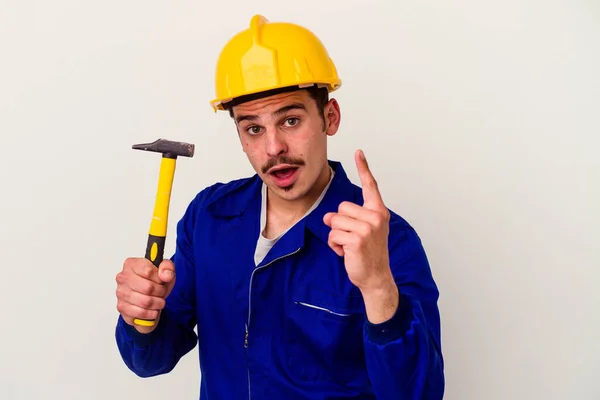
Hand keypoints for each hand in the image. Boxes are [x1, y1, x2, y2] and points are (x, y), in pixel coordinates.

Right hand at [115, 258, 175, 333]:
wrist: (150, 296)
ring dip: (157, 303)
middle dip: (160, 292)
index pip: (148, 271)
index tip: (161, 280)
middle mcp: (123, 277)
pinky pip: (140, 313)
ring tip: (159, 301)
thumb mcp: (165, 270)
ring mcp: (120, 293)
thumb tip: (165, 275)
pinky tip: (153, 309)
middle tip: (162, 292)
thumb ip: (168, 268)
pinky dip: (151, 313)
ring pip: (145, 302)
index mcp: (131, 264)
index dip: (159, 278)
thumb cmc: (155, 281)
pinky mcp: (122, 307)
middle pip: (148, 288)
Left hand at [323, 150, 397, 322]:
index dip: (364, 168)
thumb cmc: (368, 254)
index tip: (359, 152)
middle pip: (341, 208)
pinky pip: (333, 235)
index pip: (371, 186)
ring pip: (334, 221)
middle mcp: (375, 217)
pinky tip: (346, 253)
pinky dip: (335, 246)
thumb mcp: (362, 231)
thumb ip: (347, 218)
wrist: (375, 277)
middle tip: (352, 239)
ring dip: (336, 236)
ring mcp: (367, 228)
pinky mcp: (357, 239)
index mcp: (378, 212)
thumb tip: (327, 217)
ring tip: (349, 247)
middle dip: (340, 224)